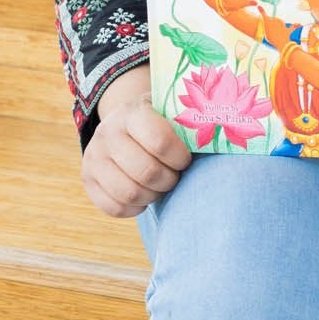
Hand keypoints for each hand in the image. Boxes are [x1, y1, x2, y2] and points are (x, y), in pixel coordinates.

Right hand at [83, 66, 192, 217]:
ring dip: (153, 195)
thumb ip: (192, 123)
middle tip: (175, 176)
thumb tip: (230, 134)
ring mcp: (94, 156)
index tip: (185, 159)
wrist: (124, 123)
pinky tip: (145, 195)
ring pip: (129, 192)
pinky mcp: (88, 179)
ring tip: (161, 186)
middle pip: (146, 172)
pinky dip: (135, 207)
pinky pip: (114, 207)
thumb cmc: (162, 122)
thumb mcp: (173, 113)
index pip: (160, 141)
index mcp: (133, 112)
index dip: (179, 157)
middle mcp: (108, 132)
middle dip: (169, 180)